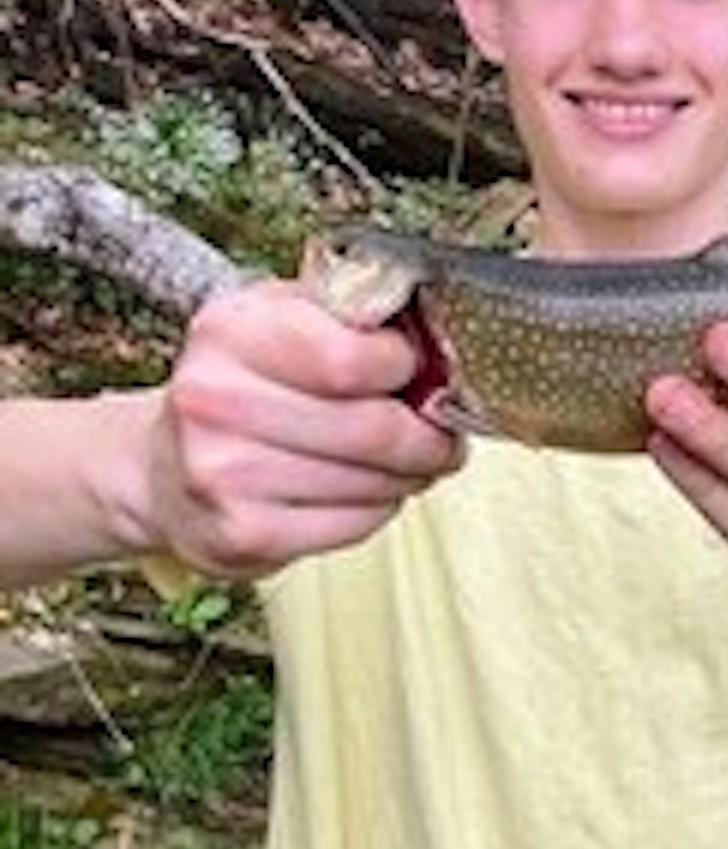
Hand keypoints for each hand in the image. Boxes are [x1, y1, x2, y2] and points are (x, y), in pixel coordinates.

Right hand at [147, 278, 460, 576]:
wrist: (163, 465)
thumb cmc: (244, 383)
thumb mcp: (285, 317)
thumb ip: (353, 313)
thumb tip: (436, 333)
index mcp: (232, 331)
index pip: (353, 358)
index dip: (407, 367)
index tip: (419, 371)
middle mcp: (216, 401)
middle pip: (372, 428)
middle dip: (428, 435)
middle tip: (444, 435)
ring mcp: (221, 474)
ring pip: (372, 481)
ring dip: (409, 474)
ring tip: (408, 462)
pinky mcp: (239, 534)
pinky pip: (353, 525)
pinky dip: (378, 509)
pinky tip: (366, 491)